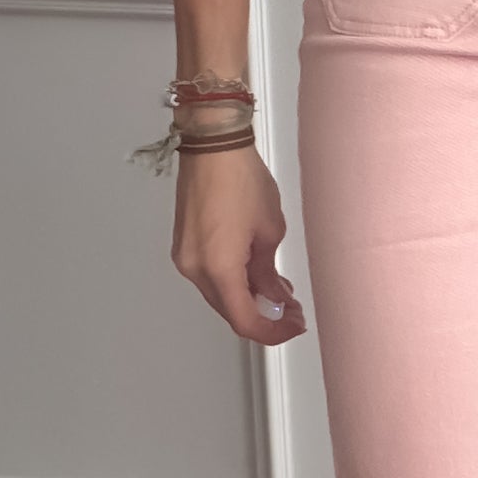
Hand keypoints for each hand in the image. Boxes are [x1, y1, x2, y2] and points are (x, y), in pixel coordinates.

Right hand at [169, 141, 306, 345]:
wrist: (212, 145)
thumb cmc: (239, 178)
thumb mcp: (270, 232)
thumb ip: (270, 273)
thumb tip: (274, 296)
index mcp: (218, 268)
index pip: (245, 321)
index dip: (272, 332)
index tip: (293, 326)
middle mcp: (195, 268)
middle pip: (231, 312)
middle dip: (264, 316)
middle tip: (292, 312)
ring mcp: (186, 257)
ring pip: (220, 295)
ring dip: (250, 299)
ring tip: (280, 292)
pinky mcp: (185, 245)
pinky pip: (211, 277)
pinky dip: (235, 283)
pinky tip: (257, 275)